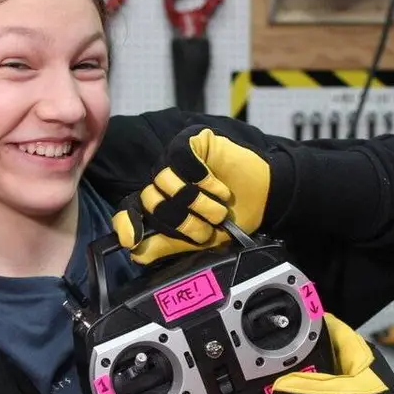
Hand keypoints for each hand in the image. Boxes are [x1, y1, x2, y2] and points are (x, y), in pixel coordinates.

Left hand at [111, 125, 271, 264]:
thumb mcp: (201, 241)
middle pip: (151, 199)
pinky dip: (203, 179)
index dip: (128, 222)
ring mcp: (175, 159)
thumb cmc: (233, 219)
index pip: (131, 208)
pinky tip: (219, 187)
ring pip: (164, 180)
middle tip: (210, 224)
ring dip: (197, 201)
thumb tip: (135, 253)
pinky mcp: (192, 140)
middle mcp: (164, 181)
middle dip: (183, 220)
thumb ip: (167, 245)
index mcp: (161, 203)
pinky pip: (181, 158)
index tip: (132, 239)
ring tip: (219, 207)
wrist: (265, 200)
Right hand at [271, 313, 393, 393]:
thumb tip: (279, 387)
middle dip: (297, 354)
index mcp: (360, 353)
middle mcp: (354, 365)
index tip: (285, 324)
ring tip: (278, 380)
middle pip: (319, 351)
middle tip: (273, 357)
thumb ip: (309, 391)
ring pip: (316, 375)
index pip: (331, 327)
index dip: (310, 323)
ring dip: (299, 380)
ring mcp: (348, 387)